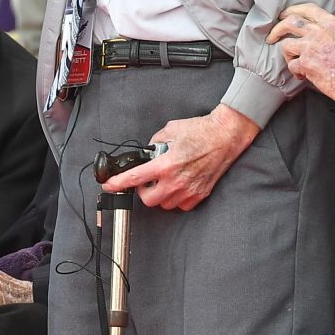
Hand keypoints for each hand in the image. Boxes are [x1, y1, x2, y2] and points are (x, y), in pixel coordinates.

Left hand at [100, 105, 258, 209]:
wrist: (225, 136)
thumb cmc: (201, 131)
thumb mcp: (170, 130)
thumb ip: (155, 143)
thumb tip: (148, 152)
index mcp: (166, 164)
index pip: (135, 178)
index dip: (118, 184)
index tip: (109, 186)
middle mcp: (176, 181)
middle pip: (148, 200)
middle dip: (143, 191)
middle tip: (146, 180)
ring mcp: (189, 190)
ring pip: (164, 204)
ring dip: (159, 195)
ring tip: (165, 180)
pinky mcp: (200, 195)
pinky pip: (180, 205)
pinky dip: (175, 198)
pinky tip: (178, 185)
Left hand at [267, 0, 334, 122]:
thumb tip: (323, 34)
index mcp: (334, 24)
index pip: (307, 9)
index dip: (292, 10)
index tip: (284, 15)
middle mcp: (321, 32)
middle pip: (290, 22)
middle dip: (277, 29)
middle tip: (272, 36)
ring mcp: (312, 47)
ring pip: (286, 45)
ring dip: (288, 54)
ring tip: (295, 62)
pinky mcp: (307, 64)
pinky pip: (292, 65)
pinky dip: (295, 72)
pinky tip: (303, 76)